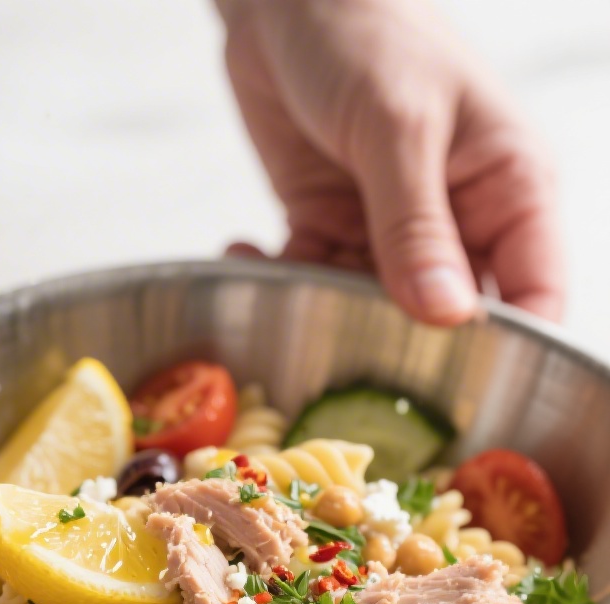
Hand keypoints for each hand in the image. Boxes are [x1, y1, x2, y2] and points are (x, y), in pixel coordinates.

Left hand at [219, 0, 563, 324]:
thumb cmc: (367, 27)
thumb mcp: (397, 125)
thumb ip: (416, 226)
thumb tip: (446, 316)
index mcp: (512, 190)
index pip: (535, 297)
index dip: (507, 351)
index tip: (459, 389)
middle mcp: (462, 223)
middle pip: (453, 322)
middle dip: (403, 345)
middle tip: (349, 351)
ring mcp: (397, 233)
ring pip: (376, 313)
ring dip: (326, 313)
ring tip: (284, 286)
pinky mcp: (336, 230)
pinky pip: (317, 283)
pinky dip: (281, 280)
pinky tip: (246, 251)